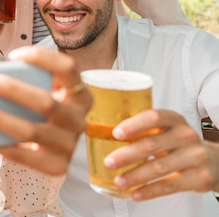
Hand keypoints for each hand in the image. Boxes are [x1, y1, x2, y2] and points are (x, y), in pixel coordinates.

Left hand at [0, 46, 91, 174]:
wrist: (52, 148)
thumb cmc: (39, 110)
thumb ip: (26, 83)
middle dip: (13, 89)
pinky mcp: (58, 166)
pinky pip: (24, 156)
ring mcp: (70, 145)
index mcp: (79, 94)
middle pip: (46, 101)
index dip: (42, 59)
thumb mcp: (41, 93)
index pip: (68, 68)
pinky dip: (1, 144)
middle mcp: (79, 119)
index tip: (13, 55)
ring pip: (32, 131)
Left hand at [104, 109, 218, 199]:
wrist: (213, 161)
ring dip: (135, 176)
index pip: (154, 117)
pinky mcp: (199, 178)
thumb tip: (102, 134)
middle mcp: (186, 136)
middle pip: (152, 144)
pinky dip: (150, 191)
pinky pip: (170, 186)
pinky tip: (135, 193)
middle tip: (108, 162)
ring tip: (118, 181)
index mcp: (174, 120)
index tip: (116, 133)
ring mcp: (195, 157)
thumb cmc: (178, 143)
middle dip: (127, 155)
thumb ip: (143, 130)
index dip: (134, 125)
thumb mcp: (166, 130)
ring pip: (160, 167)